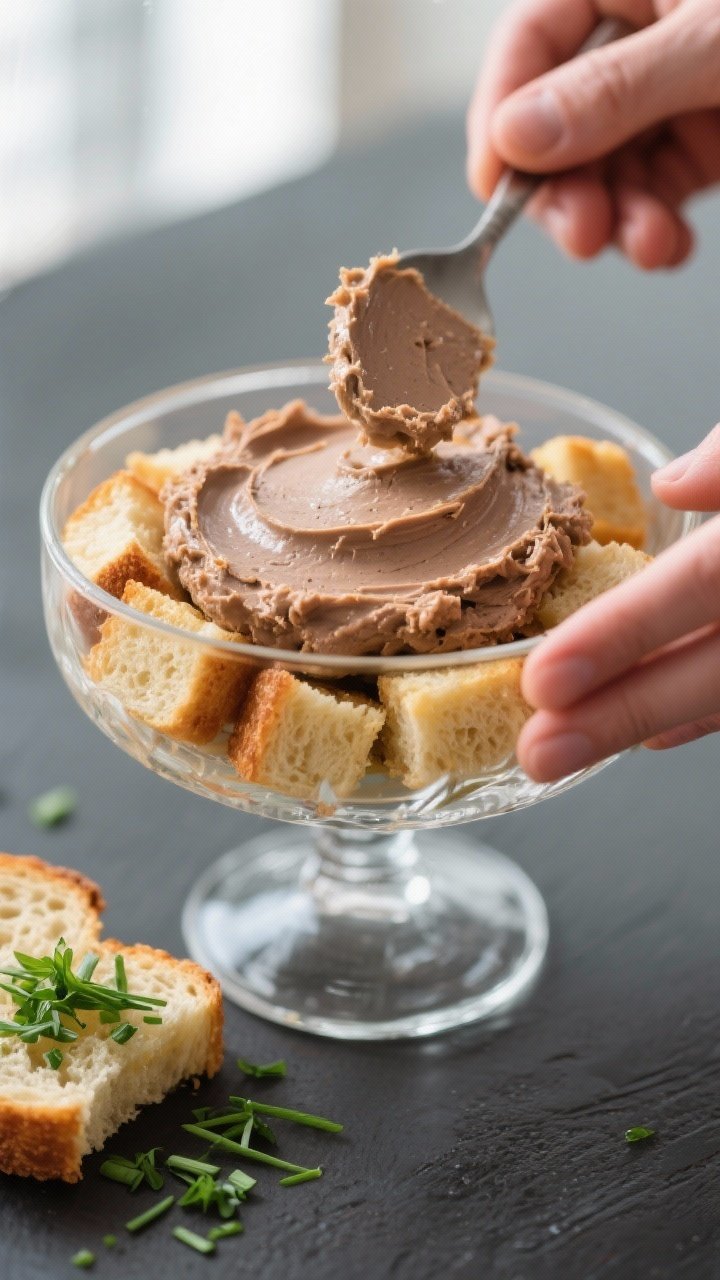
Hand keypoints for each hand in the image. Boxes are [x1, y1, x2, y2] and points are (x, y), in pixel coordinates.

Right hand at [467, 0, 719, 268]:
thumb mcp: (709, 42)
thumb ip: (613, 88)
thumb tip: (514, 137)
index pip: (528, 43)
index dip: (502, 119)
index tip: (495, 186)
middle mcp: (636, 33)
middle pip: (558, 124)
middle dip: (568, 191)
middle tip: (581, 233)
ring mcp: (669, 88)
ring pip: (606, 171)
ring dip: (618, 222)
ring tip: (650, 245)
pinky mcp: (703, 133)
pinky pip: (656, 189)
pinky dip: (656, 228)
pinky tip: (667, 246)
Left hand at [517, 423, 719, 779]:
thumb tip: (673, 484)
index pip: (702, 584)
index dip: (622, 634)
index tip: (544, 679)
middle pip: (709, 671)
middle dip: (620, 714)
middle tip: (538, 753)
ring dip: (651, 721)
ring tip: (572, 748)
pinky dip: (699, 712)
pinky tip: (654, 733)